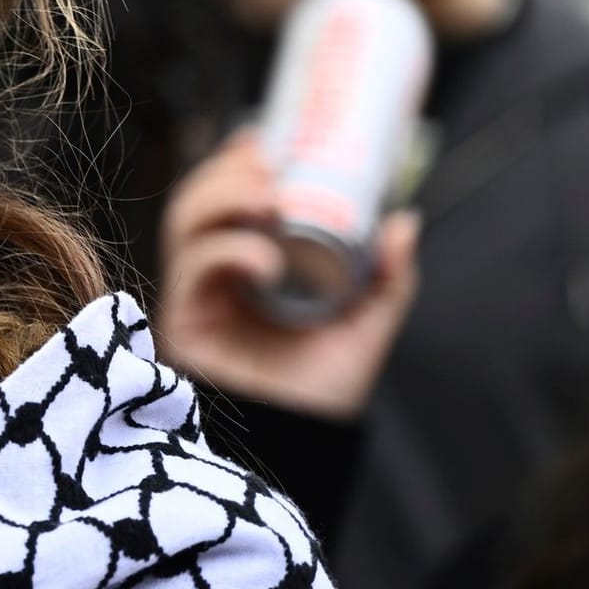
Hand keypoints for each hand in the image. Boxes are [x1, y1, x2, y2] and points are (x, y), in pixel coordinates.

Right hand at [154, 134, 419, 420]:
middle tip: (267, 165)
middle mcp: (212, 276)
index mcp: (245, 266)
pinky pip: (191, 271)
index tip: (266, 138)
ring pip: (184, 224)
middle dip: (226, 173)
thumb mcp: (363, 327)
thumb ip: (385, 279)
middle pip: (196, 202)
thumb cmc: (319, 396)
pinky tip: (262, 258)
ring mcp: (194, 297)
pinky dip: (225, 253)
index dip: (235, 162)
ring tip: (265, 199)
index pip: (224, 200)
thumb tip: (404, 218)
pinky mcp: (184, 323)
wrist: (300, 450)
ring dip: (219, 198)